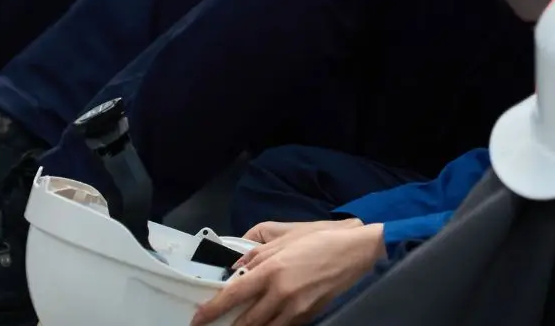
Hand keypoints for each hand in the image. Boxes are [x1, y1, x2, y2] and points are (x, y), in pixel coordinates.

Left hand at [191, 220, 384, 325]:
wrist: (356, 250)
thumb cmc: (321, 238)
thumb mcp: (285, 237)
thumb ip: (257, 253)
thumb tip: (236, 268)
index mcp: (271, 270)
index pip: (234, 296)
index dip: (212, 310)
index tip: (198, 319)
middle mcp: (281, 294)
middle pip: (247, 321)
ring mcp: (296, 308)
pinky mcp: (309, 316)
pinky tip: (266, 323)